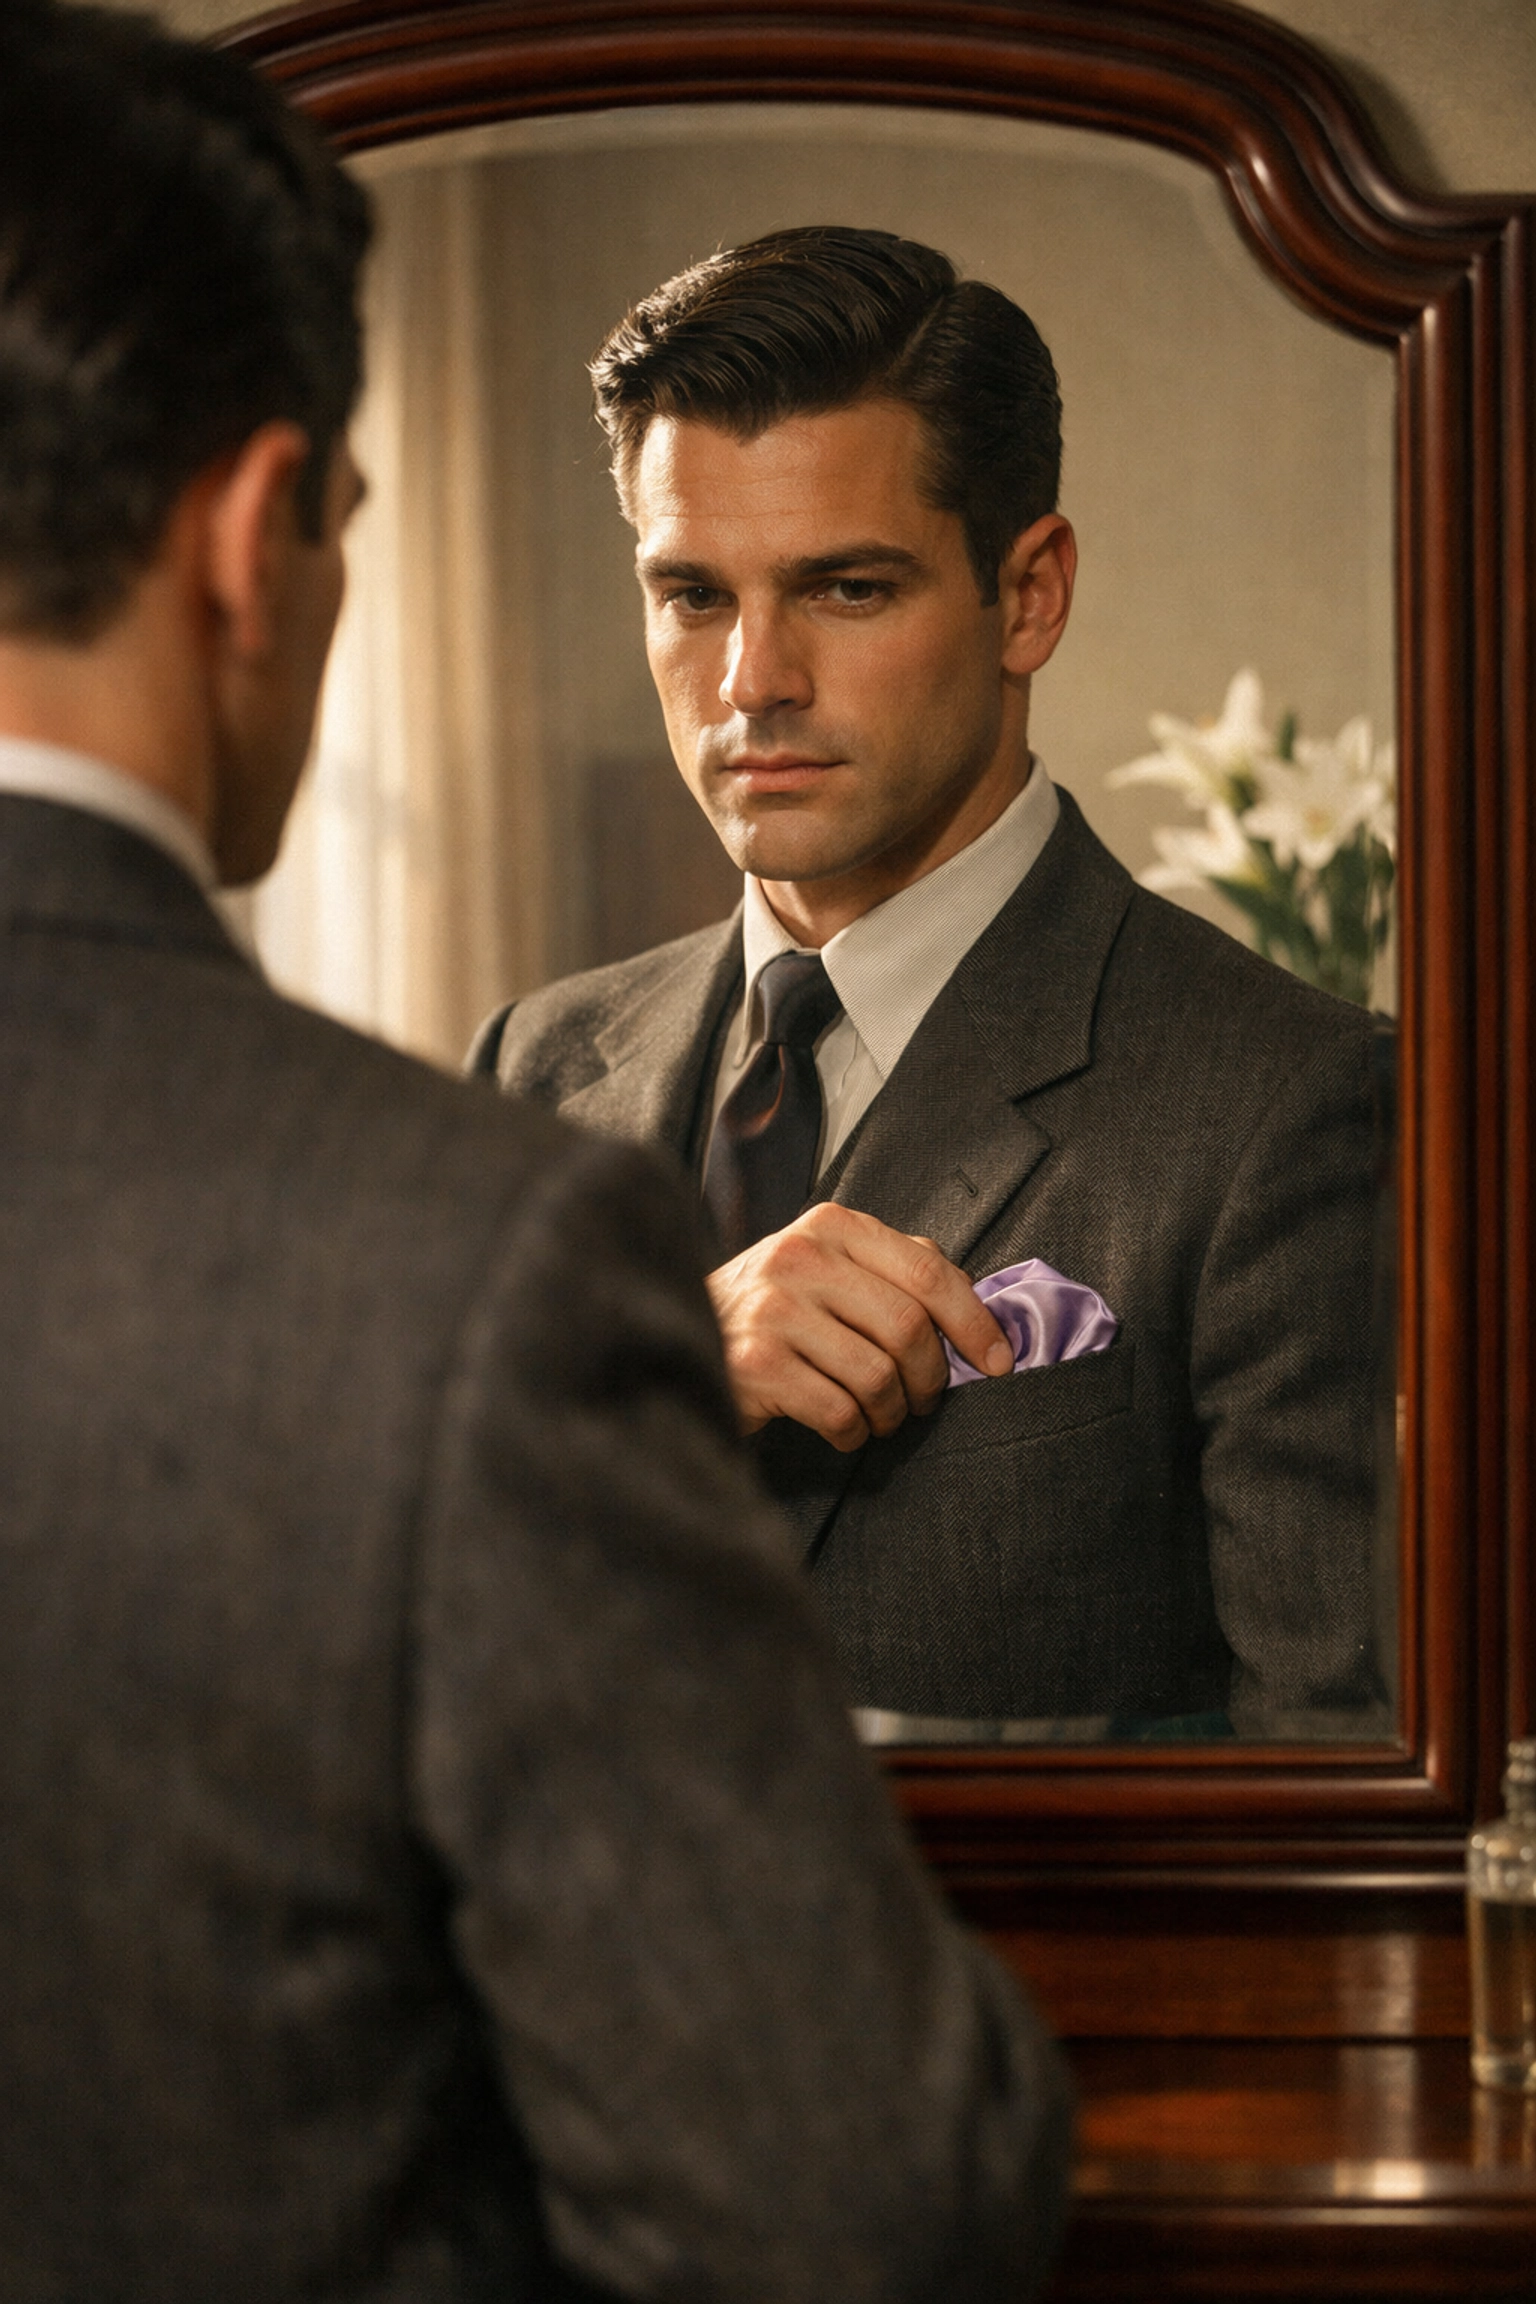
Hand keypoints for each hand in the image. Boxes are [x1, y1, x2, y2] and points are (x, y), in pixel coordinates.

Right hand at [706, 1203, 1014, 1450]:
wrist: (676, 1336)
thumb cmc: (770, 1313)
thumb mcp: (827, 1270)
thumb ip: (893, 1270)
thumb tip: (976, 1302)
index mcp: (830, 1227)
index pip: (927, 1271)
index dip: (974, 1323)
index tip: (998, 1362)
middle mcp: (799, 1257)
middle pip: (909, 1328)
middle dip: (930, 1378)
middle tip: (923, 1400)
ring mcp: (772, 1308)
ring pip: (878, 1375)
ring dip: (890, 1412)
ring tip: (878, 1415)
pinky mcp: (753, 1362)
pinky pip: (840, 1411)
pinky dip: (853, 1432)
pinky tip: (843, 1428)